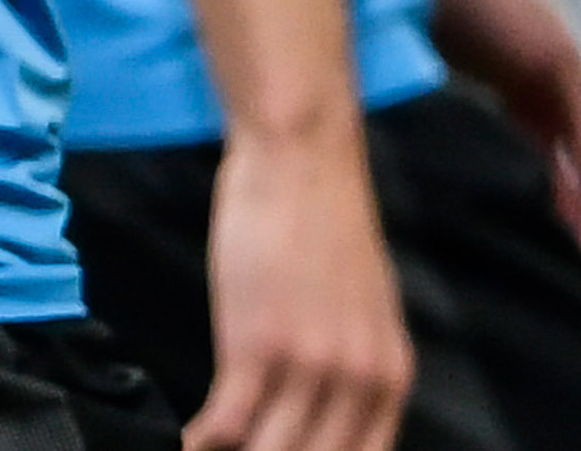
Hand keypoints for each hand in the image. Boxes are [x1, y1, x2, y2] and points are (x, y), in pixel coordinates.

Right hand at [192, 123, 415, 450]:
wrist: (301, 159)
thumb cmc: (324, 225)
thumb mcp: (366, 309)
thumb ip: (357, 369)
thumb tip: (330, 421)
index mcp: (389, 376)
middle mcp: (358, 380)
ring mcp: (310, 365)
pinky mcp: (257, 345)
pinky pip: (227, 425)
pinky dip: (203, 443)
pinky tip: (191, 442)